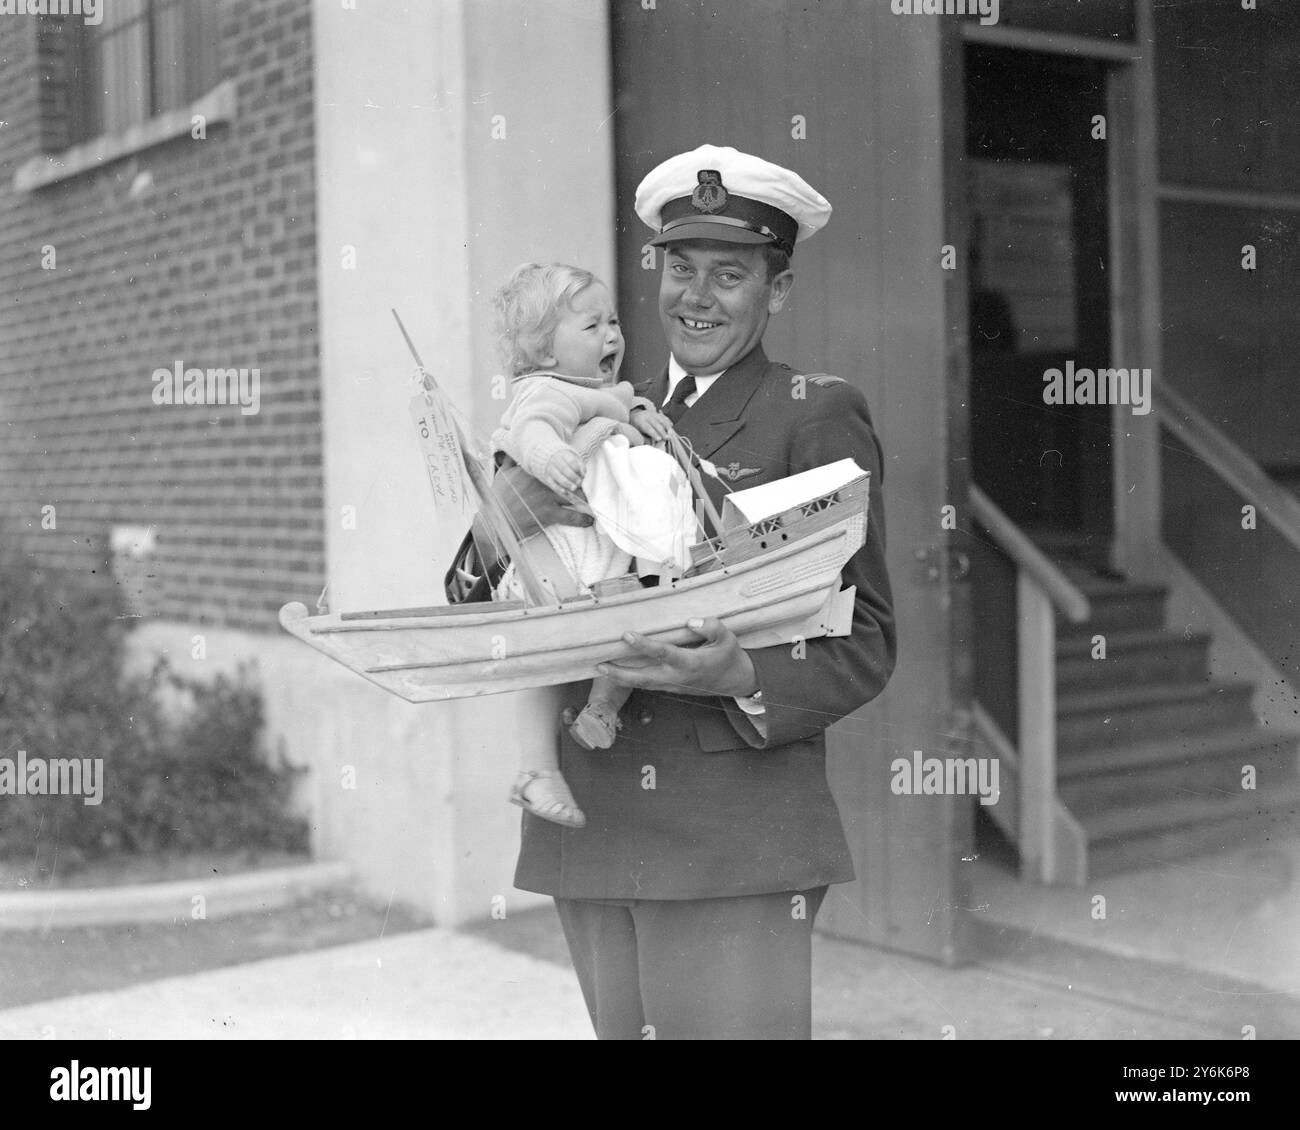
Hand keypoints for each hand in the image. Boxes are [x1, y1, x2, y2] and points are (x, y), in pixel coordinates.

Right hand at [475, 461, 591, 559]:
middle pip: (569, 479)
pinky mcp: (549, 514)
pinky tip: (589, 520)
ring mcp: (546, 498)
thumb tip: (513, 449)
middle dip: (579, 484)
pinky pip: (571, 516)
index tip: (575, 470)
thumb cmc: (498, 498)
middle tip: (582, 488)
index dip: (568, 468)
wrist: (495, 520)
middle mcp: (542, 482)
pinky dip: (582, 519)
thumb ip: (510, 460)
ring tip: (588, 504)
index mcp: (532, 470)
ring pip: (573, 495)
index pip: (556, 465)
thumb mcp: (503, 474)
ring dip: (584, 500)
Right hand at [542, 448, 585, 494]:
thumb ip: (580, 466)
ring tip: (574, 488)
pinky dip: (558, 488)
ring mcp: (549, 468)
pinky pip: (551, 483)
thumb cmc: (566, 460)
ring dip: (566, 483)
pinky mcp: (546, 476)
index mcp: (564, 454)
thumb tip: (583, 475)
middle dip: (573, 477)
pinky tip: (564, 491)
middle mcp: (555, 460)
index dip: (578, 469)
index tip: (583, 476)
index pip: (571, 461)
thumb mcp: (574, 459)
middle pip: (564, 468)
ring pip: (557, 476)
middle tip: (579, 483)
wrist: (550, 458)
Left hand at [595, 617, 758, 697]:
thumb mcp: (727, 638)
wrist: (734, 681)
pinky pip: (646, 684)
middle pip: (644, 677)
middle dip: (620, 672)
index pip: (663, 653)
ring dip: (620, 678)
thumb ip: (711, 627)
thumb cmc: (728, 656)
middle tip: (599, 664)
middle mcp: (677, 676)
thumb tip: (691, 621)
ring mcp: (672, 684)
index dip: (644, 645)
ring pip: (642, 684)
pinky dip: (630, 679)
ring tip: (599, 668)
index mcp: (691, 663)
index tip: (627, 635)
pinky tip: (615, 671)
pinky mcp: (670, 687)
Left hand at [632, 408, 674, 442]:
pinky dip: (668, 422)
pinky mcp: (657, 413)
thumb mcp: (637, 432)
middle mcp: (647, 416)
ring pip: (662, 420)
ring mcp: (653, 413)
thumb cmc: (636, 427)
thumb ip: (645, 438)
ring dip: (667, 427)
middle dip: (663, 432)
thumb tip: (653, 445)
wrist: (635, 415)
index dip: (654, 434)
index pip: (648, 428)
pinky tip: (671, 426)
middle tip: (668, 438)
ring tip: (672, 434)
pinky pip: (664, 417)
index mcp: (640, 421)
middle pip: (656, 424)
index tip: (659, 439)